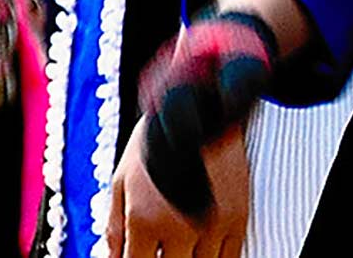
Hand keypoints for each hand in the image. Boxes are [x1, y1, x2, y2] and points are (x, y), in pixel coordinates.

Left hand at [112, 118, 249, 257]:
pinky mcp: (238, 217)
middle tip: (161, 249)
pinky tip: (203, 252)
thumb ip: (113, 229)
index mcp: (143, 221)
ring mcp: (212, 225)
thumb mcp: (120, 183)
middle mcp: (180, 228)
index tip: (140, 256)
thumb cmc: (154, 144)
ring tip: (181, 250)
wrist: (201, 109)